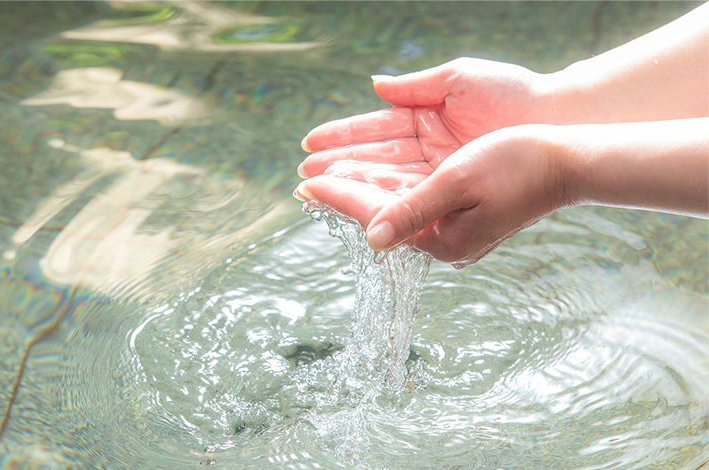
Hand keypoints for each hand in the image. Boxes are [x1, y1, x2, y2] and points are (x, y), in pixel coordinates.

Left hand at [296, 125, 564, 264]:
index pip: (374, 216)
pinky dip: (387, 194)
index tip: (304, 184)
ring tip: (328, 183)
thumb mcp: (459, 182)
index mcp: (441, 239)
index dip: (337, 197)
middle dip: (342, 198)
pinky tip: (371, 186)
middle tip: (303, 185)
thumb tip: (371, 238)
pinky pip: (412, 208)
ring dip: (361, 195)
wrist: (565, 164)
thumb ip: (413, 210)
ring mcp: (453, 234)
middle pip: (379, 218)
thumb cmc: (517, 165)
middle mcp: (443, 243)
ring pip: (394, 212)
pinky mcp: (461, 222)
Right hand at [298, 57, 554, 177]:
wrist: (555, 120)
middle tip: (303, 179)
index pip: (375, 131)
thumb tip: (376, 85)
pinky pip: (410, 198)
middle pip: (374, 162)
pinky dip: (382, 201)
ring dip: (351, 187)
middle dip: (337, 169)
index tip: (309, 144)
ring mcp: (440, 174)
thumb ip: (416, 86)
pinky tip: (353, 202)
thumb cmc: (511, 94)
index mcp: (426, 119)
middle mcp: (428, 151)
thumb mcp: (459, 81)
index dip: (342, 138)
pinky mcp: (453, 194)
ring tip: (316, 191)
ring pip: (386, 182)